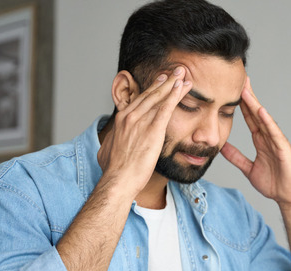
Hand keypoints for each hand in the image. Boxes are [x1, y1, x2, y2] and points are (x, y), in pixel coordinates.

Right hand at [99, 67, 191, 196]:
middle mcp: (130, 116)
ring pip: (160, 97)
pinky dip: (175, 95)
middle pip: (151, 94)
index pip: (140, 99)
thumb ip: (110, 141)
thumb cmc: (114, 170)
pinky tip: (182, 87)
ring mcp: (141, 121)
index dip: (152, 89)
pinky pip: (166, 108)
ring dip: (173, 84)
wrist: (119, 179)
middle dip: (165, 80)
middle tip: (176, 71)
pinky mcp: (152, 130)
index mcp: (121, 118)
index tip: (161, 80)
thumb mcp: (106, 150)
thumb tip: (108, 143)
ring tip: (183, 74)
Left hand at [221, 77, 290, 206]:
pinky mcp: (284, 150)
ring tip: (246, 91)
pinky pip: (274, 134)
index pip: (249, 118)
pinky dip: (268, 122)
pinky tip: (261, 112)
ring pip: (264, 120)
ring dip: (255, 105)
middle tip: (240, 79)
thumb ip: (236, 157)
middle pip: (257, 113)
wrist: (287, 196)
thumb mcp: (248, 169)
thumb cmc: (273, 183)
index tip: (232, 90)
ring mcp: (277, 142)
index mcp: (261, 140)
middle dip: (248, 97)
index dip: (241, 104)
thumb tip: (222, 148)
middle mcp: (269, 137)